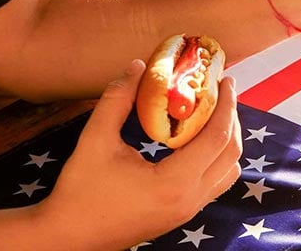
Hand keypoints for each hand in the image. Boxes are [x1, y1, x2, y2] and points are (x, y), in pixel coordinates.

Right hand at [37, 60, 242, 248]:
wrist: (68, 239)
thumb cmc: (79, 191)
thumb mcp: (95, 140)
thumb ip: (117, 100)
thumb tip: (138, 66)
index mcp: (174, 182)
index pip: (216, 138)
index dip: (225, 105)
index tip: (225, 79)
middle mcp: (190, 199)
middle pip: (231, 153)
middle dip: (232, 117)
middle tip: (224, 89)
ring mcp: (189, 210)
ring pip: (229, 171)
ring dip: (228, 139)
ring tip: (215, 111)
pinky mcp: (183, 214)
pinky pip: (216, 182)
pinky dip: (218, 157)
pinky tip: (200, 138)